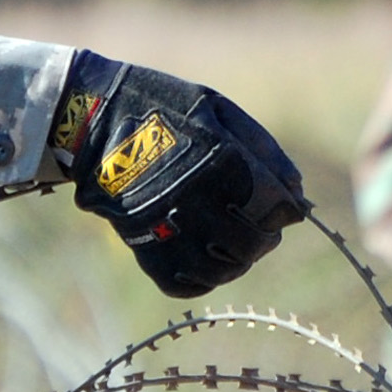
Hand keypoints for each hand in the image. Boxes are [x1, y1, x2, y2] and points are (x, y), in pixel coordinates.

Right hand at [56, 53, 307, 297]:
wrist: (93, 121)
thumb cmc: (164, 108)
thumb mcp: (219, 111)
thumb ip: (263, 150)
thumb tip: (298, 191)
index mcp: (224, 162)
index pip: (278, 208)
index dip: (286, 210)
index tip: (281, 206)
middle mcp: (200, 200)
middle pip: (255, 244)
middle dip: (264, 237)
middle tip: (256, 226)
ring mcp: (170, 228)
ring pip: (223, 270)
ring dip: (236, 261)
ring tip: (231, 243)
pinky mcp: (144, 247)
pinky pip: (185, 283)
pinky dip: (201, 277)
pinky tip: (203, 256)